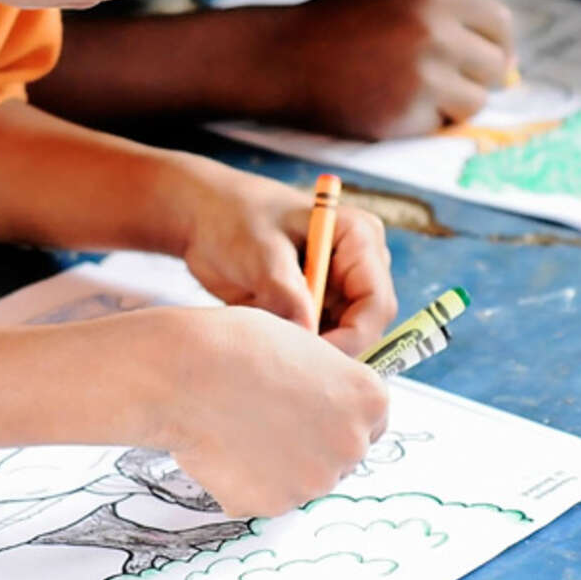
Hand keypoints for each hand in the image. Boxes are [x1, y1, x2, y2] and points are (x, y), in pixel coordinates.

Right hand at [149, 305, 390, 516]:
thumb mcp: (301, 346)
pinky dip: (242, 481)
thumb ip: (325, 381)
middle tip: (267, 419)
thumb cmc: (238, 345)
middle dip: (310, 443)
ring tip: (235, 428)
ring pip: (299, 479)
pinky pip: (261, 496)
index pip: (372, 421)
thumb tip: (319, 403)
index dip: (339, 415)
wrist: (186, 372)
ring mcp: (314, 481)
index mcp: (369, 399)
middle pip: (339, 455)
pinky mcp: (272, 506)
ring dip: (276, 464)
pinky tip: (220, 449)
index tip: (314, 411)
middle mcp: (352, 446)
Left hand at [178, 163, 396, 356]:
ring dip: (311, 351)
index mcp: (359, 238)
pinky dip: (296, 350)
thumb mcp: (259, 249)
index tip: (311, 359)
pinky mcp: (317, 307)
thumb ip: (285, 290)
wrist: (205, 217)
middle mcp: (358, 265)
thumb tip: (307, 333)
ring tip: (271, 349)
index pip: (376, 303)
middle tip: (286, 363)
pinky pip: (318, 341)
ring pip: (342, 339)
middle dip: (331, 349)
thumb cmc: (234, 216)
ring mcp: (338, 287)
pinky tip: (267, 344)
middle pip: (365, 327)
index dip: (353, 337)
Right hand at [266, 0, 515, 138]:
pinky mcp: (408, 115)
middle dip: (477, 76)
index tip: (485, 59)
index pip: (499, 23)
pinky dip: (424, 122)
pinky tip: (392, 105)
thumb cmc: (336, 22)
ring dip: (453, 103)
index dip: (496, 43)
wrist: (282, 58)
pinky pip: (440, 125)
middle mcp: (436, 31)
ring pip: (475, 101)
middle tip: (449, 81)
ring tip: (417, 94)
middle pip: (496, 66)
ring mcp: (424, 76)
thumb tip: (500, 36)